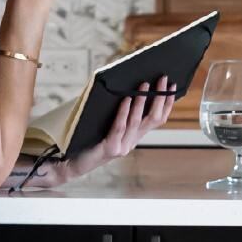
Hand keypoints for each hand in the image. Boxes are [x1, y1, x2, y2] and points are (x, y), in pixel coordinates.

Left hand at [4, 82, 178, 191]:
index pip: (157, 119)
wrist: (69, 162)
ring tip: (145, 84)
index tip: (172, 86)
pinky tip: (125, 99)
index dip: (166, 103)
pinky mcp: (110, 149)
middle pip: (152, 119)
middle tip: (163, 79)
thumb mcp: (107, 123)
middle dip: (160, 98)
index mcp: (133, 136)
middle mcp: (131, 142)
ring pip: (137, 122)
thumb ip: (119, 112)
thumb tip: (127, 85)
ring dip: (142, 101)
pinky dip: (123, 112)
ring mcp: (122, 147)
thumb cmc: (86, 138)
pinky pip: (119, 127)